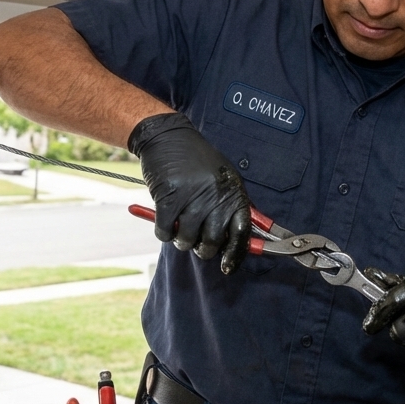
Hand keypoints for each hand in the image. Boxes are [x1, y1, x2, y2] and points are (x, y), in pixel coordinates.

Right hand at [128, 112, 251, 273]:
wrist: (168, 137)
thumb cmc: (195, 161)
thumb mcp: (221, 179)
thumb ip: (229, 207)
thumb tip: (237, 241)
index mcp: (232, 192)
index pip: (241, 231)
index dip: (235, 254)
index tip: (227, 266)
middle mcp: (215, 196)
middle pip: (211, 242)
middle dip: (201, 249)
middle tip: (194, 241)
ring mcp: (191, 197)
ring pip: (186, 240)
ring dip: (180, 239)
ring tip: (178, 226)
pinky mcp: (168, 198)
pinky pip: (164, 231)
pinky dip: (162, 232)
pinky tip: (164, 220)